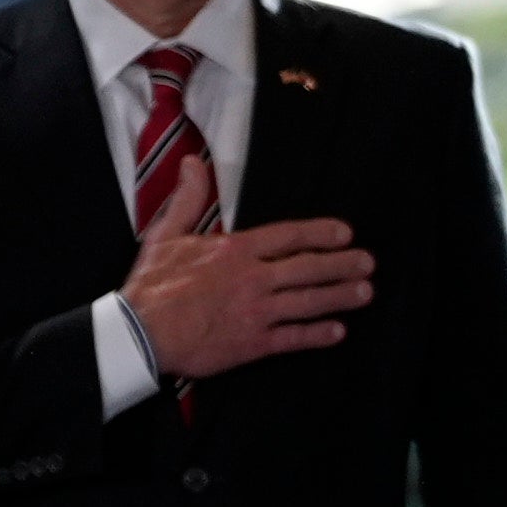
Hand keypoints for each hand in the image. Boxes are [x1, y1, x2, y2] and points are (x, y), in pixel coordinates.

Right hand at [124, 215, 372, 381]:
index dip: (320, 233)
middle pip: (308, 268)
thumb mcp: (166, 234)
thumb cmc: (151, 284)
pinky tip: (338, 331)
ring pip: (308, 302)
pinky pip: (293, 338)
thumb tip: (192, 162)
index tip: (345, 233)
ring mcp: (256, 312)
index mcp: (235, 250)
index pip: (288, 236)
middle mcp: (253, 278)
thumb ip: (187, 199)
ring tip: (365, 292)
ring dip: (340, 296)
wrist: (139, 333)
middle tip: (368, 263)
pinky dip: (318, 335)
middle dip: (342, 265)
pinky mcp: (252, 344)